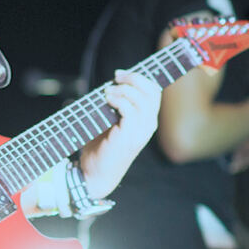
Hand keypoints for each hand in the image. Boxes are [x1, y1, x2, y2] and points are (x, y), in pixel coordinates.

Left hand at [77, 69, 161, 198]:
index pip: (154, 92)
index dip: (139, 78)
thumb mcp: (111, 121)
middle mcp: (148, 126)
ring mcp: (140, 132)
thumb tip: (110, 83)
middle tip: (115, 77)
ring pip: (141, 99)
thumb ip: (116, 105)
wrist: (94, 173)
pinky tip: (106, 101)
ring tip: (107, 93)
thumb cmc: (100, 147)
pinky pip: (129, 110)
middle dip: (133, 78)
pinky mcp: (129, 136)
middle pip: (151, 91)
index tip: (119, 75)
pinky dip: (117, 100)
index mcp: (147, 121)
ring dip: (122, 90)